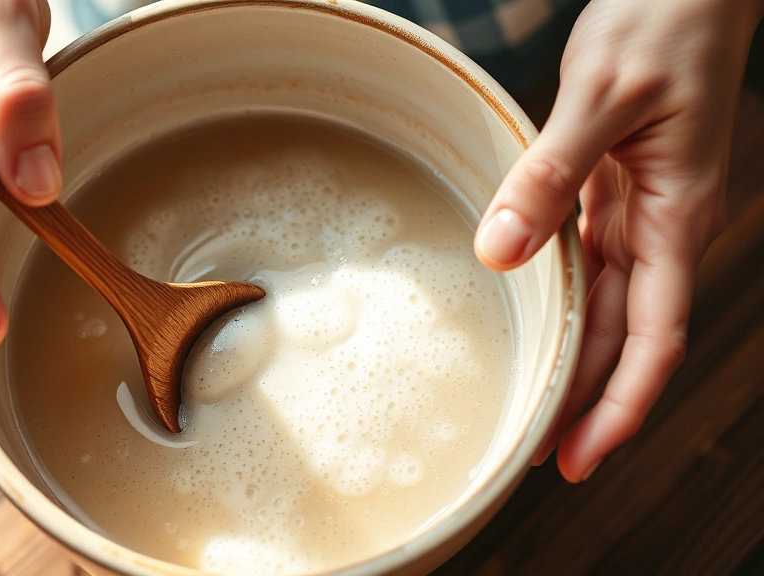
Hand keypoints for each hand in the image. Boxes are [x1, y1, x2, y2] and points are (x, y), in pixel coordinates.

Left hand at [473, 0, 763, 481]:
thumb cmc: (661, 26)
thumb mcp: (599, 99)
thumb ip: (550, 179)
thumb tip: (500, 253)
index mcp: (676, 218)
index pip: (654, 339)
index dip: (618, 406)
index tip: (578, 457)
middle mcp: (663, 228)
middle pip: (629, 338)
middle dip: (590, 403)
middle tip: (539, 456)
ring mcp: (642, 213)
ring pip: (610, 308)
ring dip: (578, 361)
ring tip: (536, 409)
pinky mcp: (617, 192)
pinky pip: (592, 264)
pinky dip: (568, 304)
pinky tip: (539, 326)